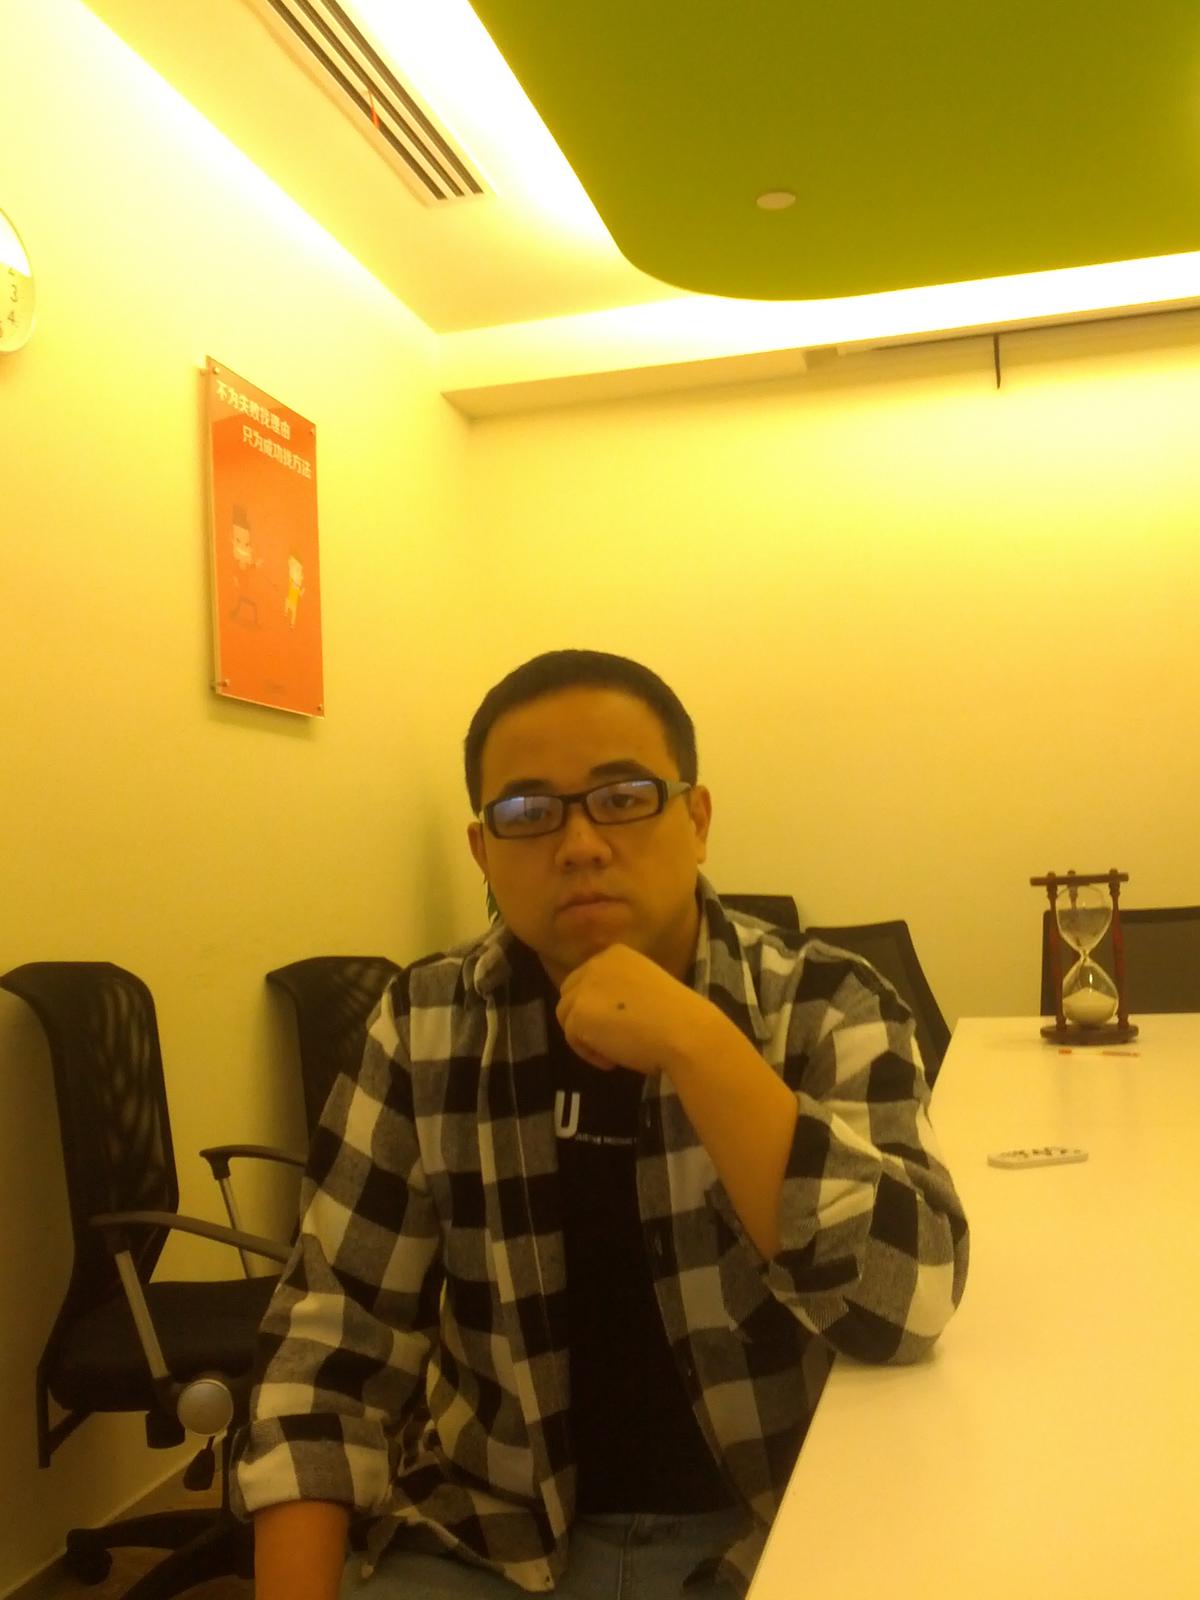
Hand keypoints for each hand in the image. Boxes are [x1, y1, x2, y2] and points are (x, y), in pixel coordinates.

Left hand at [555, 944, 716, 1075]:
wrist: (685, 1031)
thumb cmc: (677, 1016)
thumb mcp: (646, 986)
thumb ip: (620, 989)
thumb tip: (603, 1011)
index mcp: (616, 953)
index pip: (588, 979)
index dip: (598, 1005)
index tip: (619, 1024)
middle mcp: (596, 964)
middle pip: (570, 994)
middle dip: (585, 1018)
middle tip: (611, 1039)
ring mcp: (584, 988)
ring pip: (566, 1015)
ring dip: (585, 1036)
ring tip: (614, 1052)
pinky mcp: (578, 1014)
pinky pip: (571, 1038)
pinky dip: (589, 1053)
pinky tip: (613, 1060)